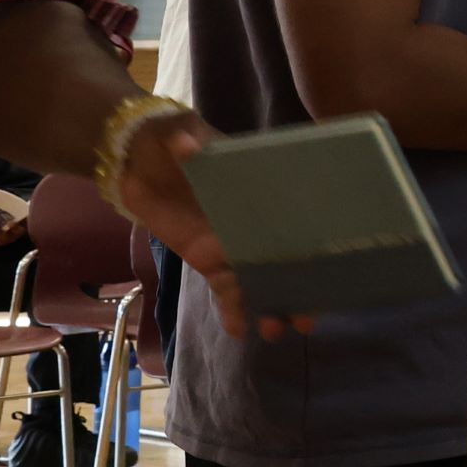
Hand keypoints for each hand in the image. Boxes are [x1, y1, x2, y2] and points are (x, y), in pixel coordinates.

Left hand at [116, 114, 310, 340]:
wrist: (136, 160)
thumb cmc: (169, 142)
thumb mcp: (180, 135)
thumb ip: (186, 141)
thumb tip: (185, 143)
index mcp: (260, 189)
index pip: (293, 215)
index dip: (310, 240)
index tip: (329, 262)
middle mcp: (255, 221)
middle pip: (285, 257)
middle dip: (299, 287)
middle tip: (309, 317)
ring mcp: (233, 244)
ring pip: (260, 279)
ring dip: (272, 305)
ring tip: (277, 330)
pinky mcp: (208, 260)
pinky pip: (226, 290)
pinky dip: (234, 310)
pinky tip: (240, 331)